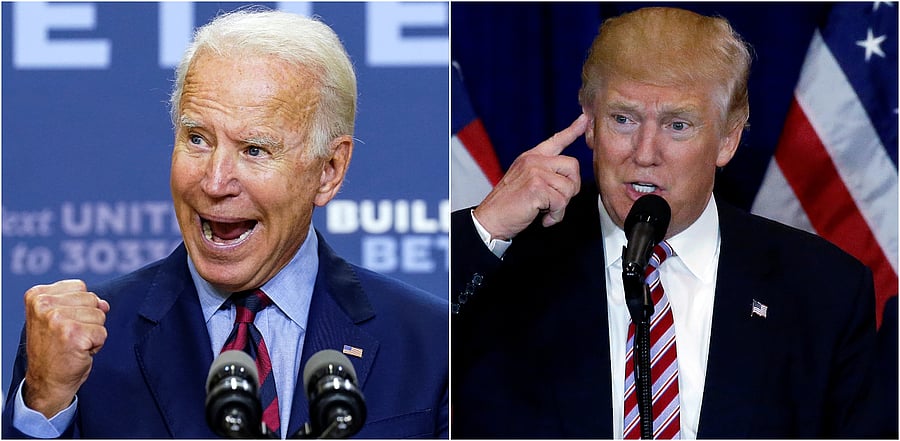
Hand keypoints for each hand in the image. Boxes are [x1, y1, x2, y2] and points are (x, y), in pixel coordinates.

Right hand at [22, 279, 109, 417]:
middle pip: (92, 299)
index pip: (80, 286)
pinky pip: (103, 332)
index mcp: (37, 295)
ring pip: (100, 315)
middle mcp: (44, 304)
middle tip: (69, 337)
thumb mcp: (59, 318)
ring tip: (74, 344)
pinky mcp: (73, 335)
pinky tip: (79, 352)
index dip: (79, 307)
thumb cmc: (54, 350)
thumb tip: (104, 304)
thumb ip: (80, 303)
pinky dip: (96, 345)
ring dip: (92, 332)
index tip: (62, 324)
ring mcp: (57, 319)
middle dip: (88, 320)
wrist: (47, 382)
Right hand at [473, 114, 587, 239]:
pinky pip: (561, 202)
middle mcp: (533, 161)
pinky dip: (556, 215)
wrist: (491, 218)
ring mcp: (535, 172)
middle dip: (571, 187)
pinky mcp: (537, 187)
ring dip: (561, 206)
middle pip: (572, 166)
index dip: (572, 130)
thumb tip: (567, 179)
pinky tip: (544, 218)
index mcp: (531, 157)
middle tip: (557, 201)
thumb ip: (543, 174)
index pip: (556, 140)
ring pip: (569, 187)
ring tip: (545, 211)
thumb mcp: (525, 181)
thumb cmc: (508, 204)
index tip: (585, 118)